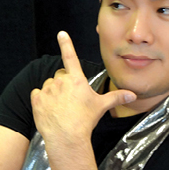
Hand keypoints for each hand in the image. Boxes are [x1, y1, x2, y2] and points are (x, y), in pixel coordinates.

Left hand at [29, 29, 133, 149]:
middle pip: (60, 75)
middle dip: (64, 82)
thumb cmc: (85, 120)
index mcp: (76, 79)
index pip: (71, 57)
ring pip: (48, 85)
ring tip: (61, 106)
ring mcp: (47, 90)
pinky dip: (42, 99)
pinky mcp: (36, 99)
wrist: (66, 136)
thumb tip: (132, 94)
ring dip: (53, 91)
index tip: (61, 33)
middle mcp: (60, 81)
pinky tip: (50, 109)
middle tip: (71, 98)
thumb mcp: (101, 106)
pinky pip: (37, 94)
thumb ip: (116, 97)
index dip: (66, 44)